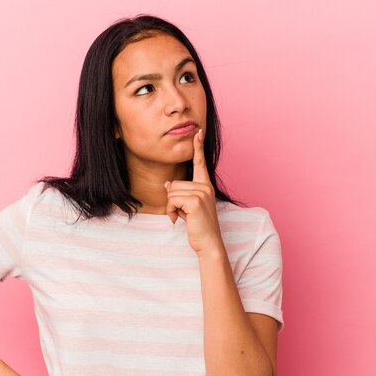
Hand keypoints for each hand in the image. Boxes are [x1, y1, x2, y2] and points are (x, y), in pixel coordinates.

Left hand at [164, 128, 224, 254]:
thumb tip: (167, 185)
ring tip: (183, 217)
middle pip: (174, 184)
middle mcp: (205, 187)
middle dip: (172, 201)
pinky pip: (172, 200)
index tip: (198, 132)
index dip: (197, 148)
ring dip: (171, 207)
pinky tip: (180, 220)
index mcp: (205, 186)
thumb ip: (180, 194)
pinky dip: (171, 212)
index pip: (200, 164)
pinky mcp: (195, 201)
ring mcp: (201, 193)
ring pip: (171, 192)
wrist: (208, 243)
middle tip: (183, 214)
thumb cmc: (199, 227)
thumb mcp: (188, 208)